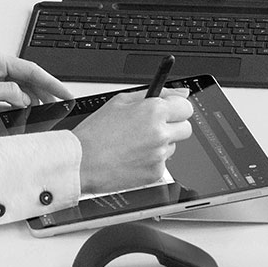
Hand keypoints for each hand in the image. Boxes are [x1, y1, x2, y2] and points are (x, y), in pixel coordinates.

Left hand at [0, 47, 73, 123]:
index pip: (30, 69)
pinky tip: (26, 108)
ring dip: (32, 96)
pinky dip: (19, 99)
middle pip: (27, 76)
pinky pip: (7, 90)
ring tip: (48, 108)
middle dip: (45, 89)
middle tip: (61, 103)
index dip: (50, 82)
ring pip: (18, 84)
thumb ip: (7, 94)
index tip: (64, 92)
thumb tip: (25, 97)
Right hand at [73, 89, 194, 194]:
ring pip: (173, 146)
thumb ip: (157, 94)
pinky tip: (132, 158)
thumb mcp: (121, 102)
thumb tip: (183, 93)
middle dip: (173, 126)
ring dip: (161, 144)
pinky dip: (151, 161)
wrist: (81, 163)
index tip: (171, 112)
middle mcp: (161, 133)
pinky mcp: (156, 173)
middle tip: (153, 128)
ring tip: (134, 144)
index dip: (177, 109)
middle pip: (186, 128)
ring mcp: (160, 155)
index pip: (186, 107)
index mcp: (154, 111)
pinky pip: (162, 163)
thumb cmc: (96, 132)